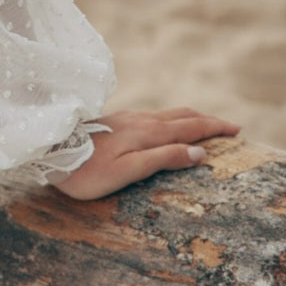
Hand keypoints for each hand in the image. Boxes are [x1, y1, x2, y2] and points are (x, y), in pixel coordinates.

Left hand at [51, 107, 242, 199]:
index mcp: (147, 133)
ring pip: (166, 114)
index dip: (214, 129)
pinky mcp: (115, 121)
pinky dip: (171, 119)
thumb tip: (198, 152)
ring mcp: (126, 119)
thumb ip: (162, 159)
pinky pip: (153, 116)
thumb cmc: (86, 170)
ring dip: (190, 117)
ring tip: (203, 124)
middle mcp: (140, 121)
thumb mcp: (127, 171)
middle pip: (181, 116)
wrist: (48, 150)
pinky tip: (165, 126)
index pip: (189, 128)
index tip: (236, 130)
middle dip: (207, 121)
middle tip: (229, 126)